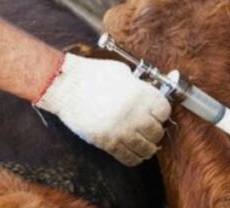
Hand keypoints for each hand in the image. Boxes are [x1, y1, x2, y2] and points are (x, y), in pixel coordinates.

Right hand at [34, 53, 170, 165]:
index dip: (161, 112)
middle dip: (155, 131)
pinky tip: (132, 151)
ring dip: (147, 146)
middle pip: (157, 132)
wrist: (65, 85)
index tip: (157, 113)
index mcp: (140, 94)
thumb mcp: (121, 71)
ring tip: (143, 142)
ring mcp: (120, 130)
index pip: (164, 111)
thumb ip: (138, 85)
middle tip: (150, 128)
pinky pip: (128, 157)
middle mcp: (134, 114)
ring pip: (146, 148)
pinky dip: (134, 157)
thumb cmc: (90, 74)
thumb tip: (149, 94)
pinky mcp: (107, 142)